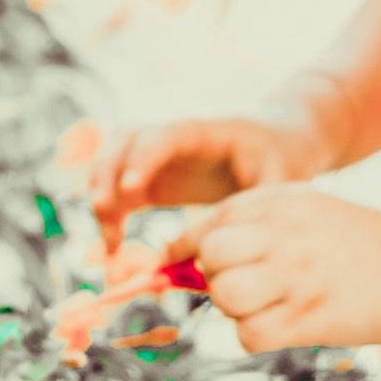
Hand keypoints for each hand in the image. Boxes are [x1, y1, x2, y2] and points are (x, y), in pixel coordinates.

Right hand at [90, 111, 335, 248]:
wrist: (277, 148)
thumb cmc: (280, 160)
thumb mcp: (280, 179)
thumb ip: (262, 205)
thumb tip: (245, 241)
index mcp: (205, 132)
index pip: (165, 134)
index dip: (144, 158)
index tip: (134, 189)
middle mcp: (172, 139)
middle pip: (125, 139)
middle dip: (107, 170)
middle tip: (103, 209)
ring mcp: (157, 157)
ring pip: (111, 162)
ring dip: (100, 195)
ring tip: (109, 242)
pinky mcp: (151, 180)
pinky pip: (117, 191)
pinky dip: (109, 216)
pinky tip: (114, 249)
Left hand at [166, 185, 380, 352]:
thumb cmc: (365, 243)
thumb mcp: (312, 211)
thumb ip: (260, 223)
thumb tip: (195, 252)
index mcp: (283, 200)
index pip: (211, 219)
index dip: (186, 243)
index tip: (176, 259)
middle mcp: (285, 233)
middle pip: (211, 255)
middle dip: (214, 275)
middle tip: (243, 285)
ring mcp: (297, 275)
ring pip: (225, 294)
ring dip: (234, 307)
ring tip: (264, 305)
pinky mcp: (309, 318)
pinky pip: (248, 334)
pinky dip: (254, 336)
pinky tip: (280, 326)